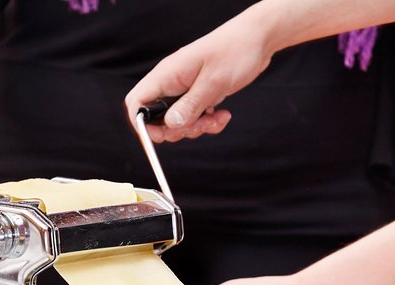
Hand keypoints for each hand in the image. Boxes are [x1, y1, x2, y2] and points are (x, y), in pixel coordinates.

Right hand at [125, 9, 274, 141]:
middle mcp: (170, 83)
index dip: (142, 124)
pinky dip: (206, 123)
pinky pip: (193, 118)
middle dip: (176, 130)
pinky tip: (222, 115)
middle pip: (155, 118)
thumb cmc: (235, 51)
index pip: (137, 103)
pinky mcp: (196, 95)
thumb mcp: (213, 81)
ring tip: (217, 119)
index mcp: (166, 75)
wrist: (257, 39)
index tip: (162, 135)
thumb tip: (170, 125)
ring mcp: (183, 90)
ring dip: (195, 128)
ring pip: (176, 122)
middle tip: (198, 126)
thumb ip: (190, 105)